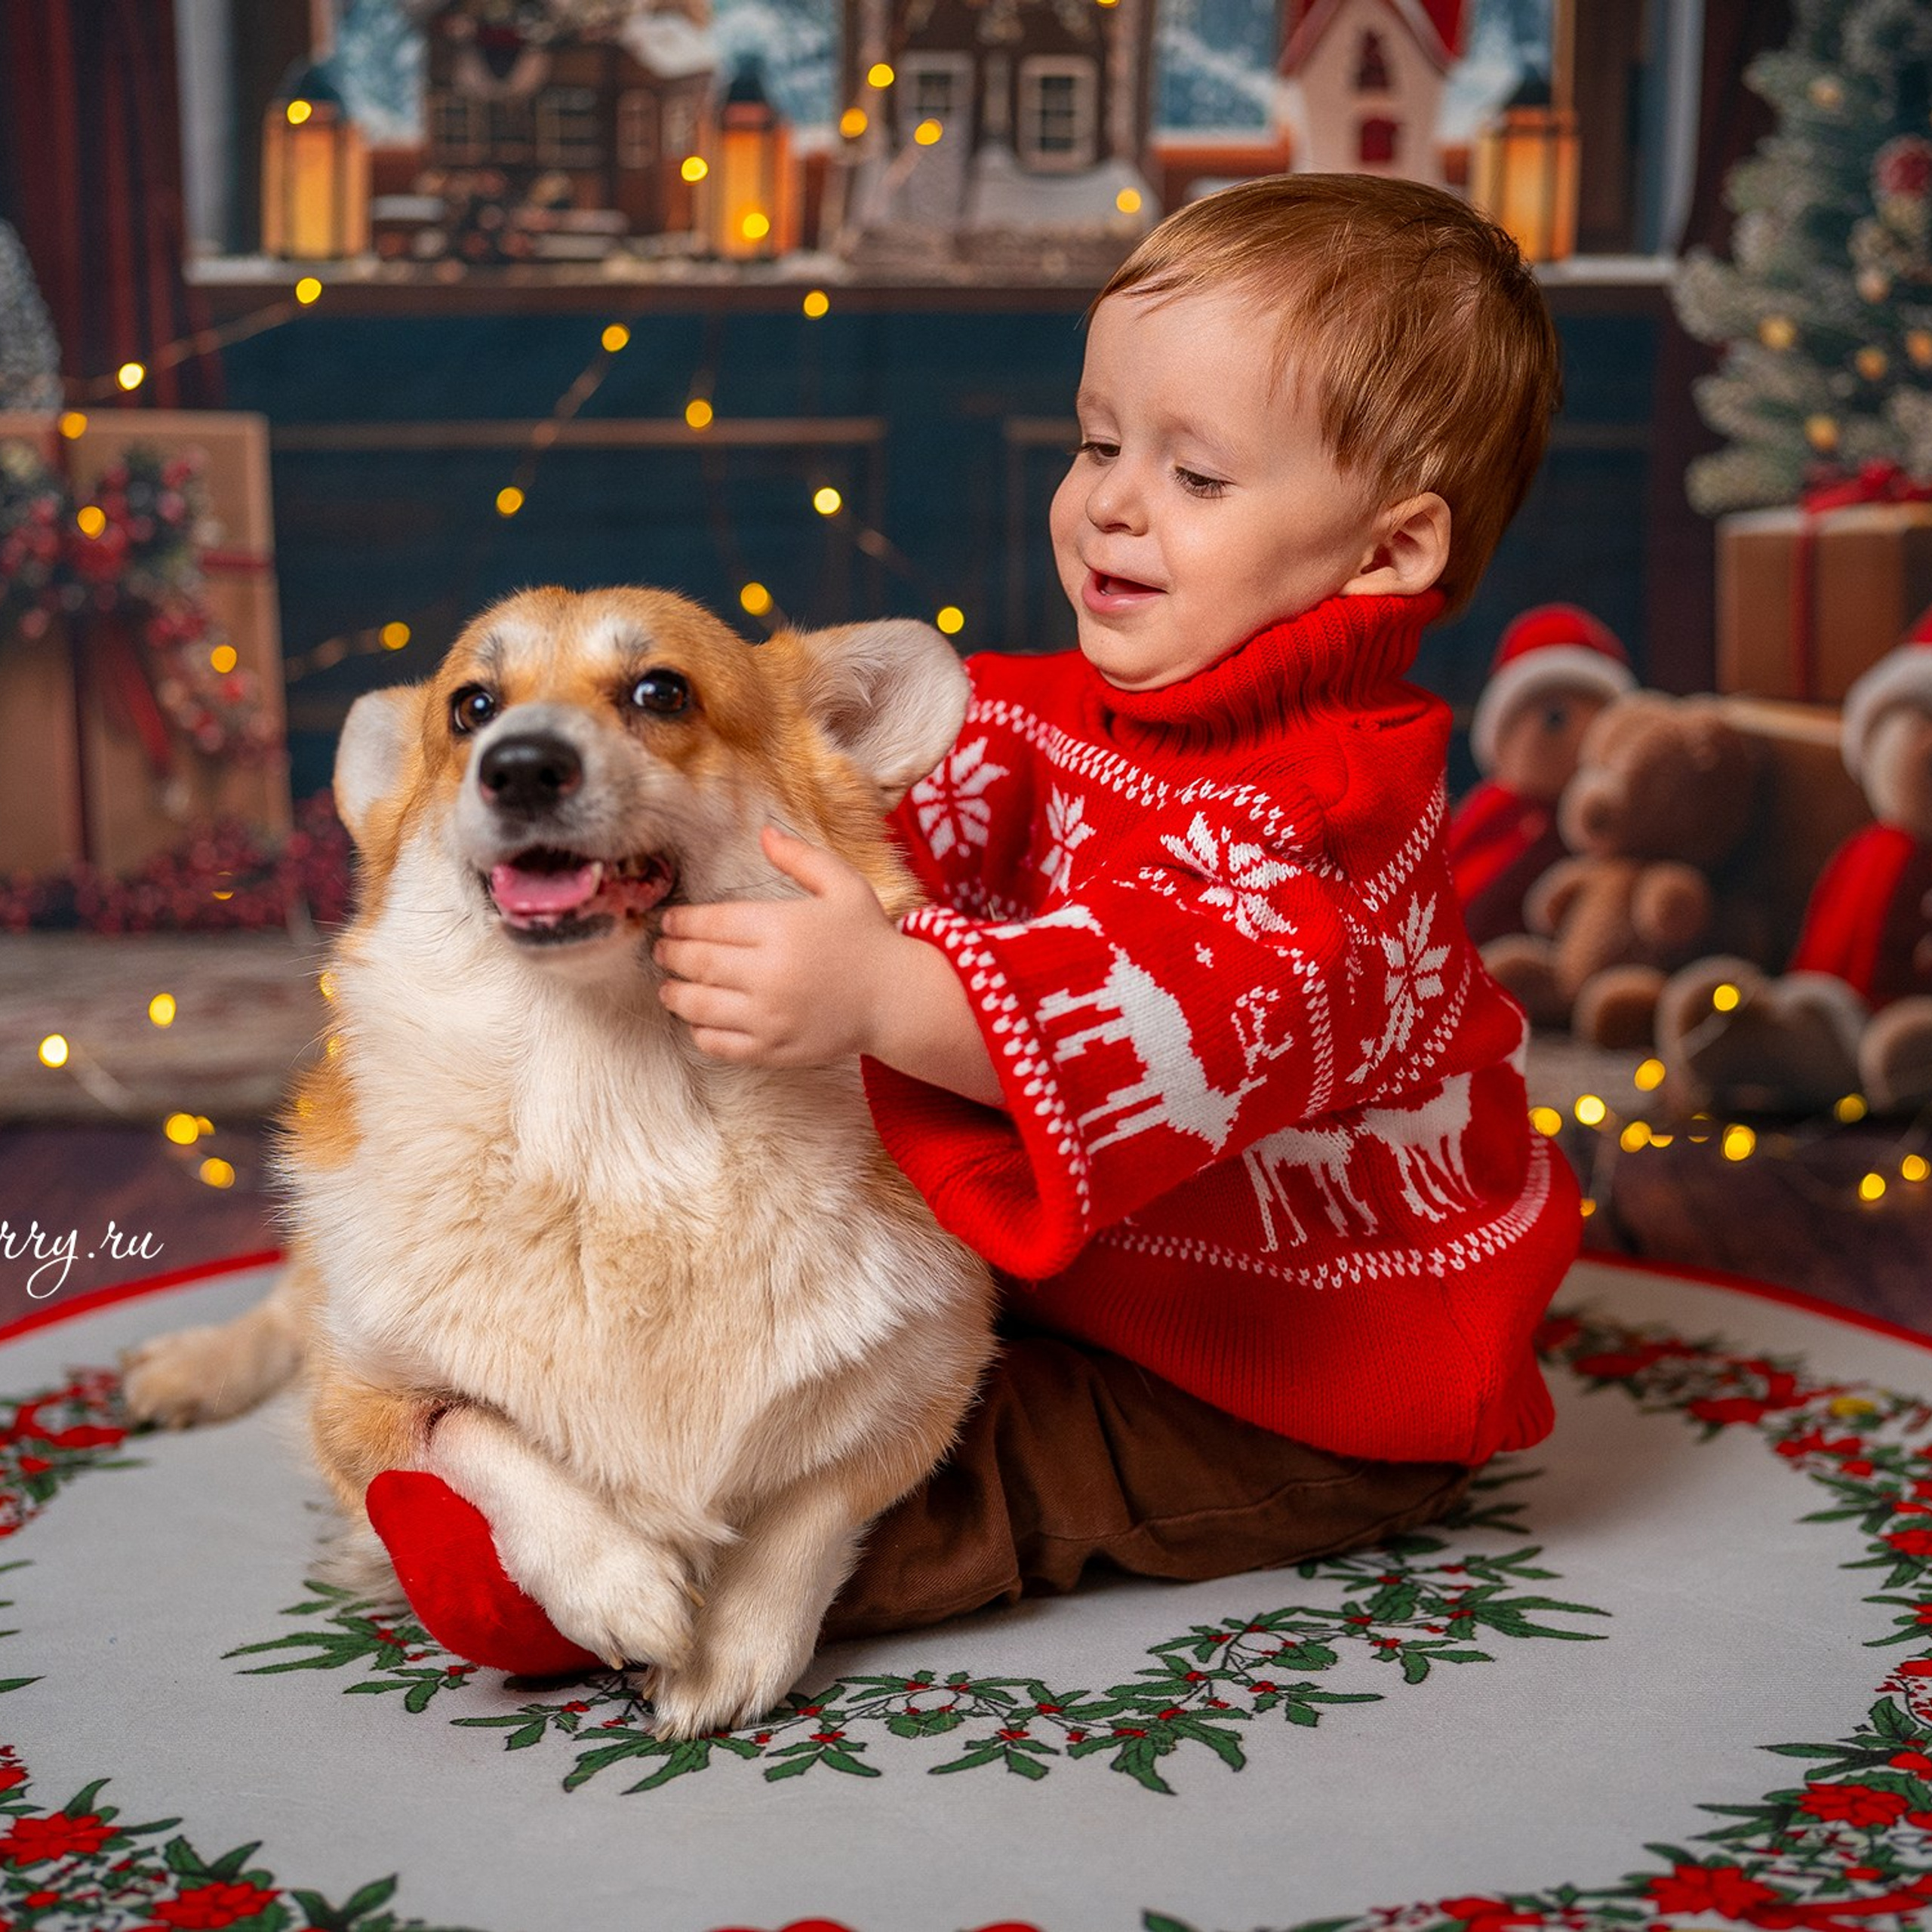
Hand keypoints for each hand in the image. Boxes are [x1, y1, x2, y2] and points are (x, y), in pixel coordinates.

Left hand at [654, 825, 897, 1065]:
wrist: (897, 999)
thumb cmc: (868, 938)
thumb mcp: (843, 886)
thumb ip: (801, 858)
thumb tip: (764, 833)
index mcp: (781, 928)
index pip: (710, 923)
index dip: (681, 922)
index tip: (669, 922)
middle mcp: (769, 973)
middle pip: (697, 962)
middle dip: (670, 955)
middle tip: (662, 951)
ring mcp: (769, 1016)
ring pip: (698, 1005)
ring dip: (675, 994)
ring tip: (668, 987)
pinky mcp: (773, 1049)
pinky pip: (719, 1044)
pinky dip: (699, 1031)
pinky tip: (698, 1019)